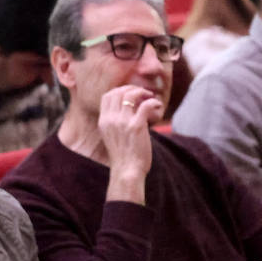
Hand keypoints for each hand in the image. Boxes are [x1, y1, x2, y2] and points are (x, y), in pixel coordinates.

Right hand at [98, 86, 161, 202]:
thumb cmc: (123, 156)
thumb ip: (116, 123)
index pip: (107, 96)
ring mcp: (123, 122)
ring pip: (131, 95)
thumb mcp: (112, 136)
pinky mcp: (136, 126)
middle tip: (143, 93)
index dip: (120, 90)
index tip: (131, 93)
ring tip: (151, 97)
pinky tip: (158, 106)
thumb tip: (130, 110)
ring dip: (143, 93)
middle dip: (132, 89)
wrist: (127, 171)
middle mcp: (111, 119)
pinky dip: (153, 102)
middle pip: (119, 92)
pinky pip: (146, 105)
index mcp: (103, 121)